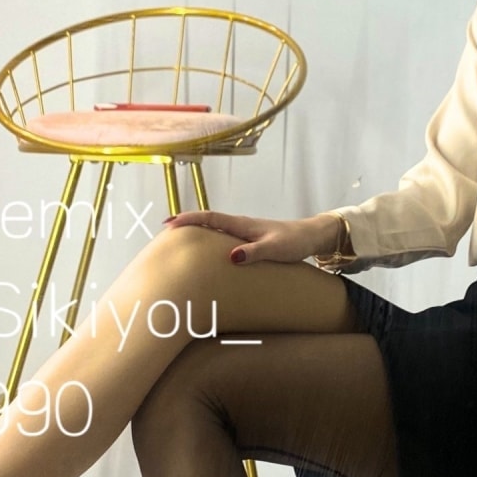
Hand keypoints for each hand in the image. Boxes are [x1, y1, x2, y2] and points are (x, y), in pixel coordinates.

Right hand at [164, 209, 345, 266]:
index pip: (210, 218)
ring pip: (215, 229)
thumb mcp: (274, 249)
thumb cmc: (294, 242)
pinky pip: (224, 237)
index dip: (189, 220)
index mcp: (243, 225)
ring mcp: (245, 232)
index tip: (169, 223)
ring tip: (179, 239)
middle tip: (165, 229)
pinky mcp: (249, 240)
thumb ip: (254, 253)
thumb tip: (231, 257)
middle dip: (187, 223)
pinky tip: (208, 250)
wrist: (311, 237)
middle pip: (208, 221)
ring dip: (197, 231)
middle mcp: (241, 226)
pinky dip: (210, 238)